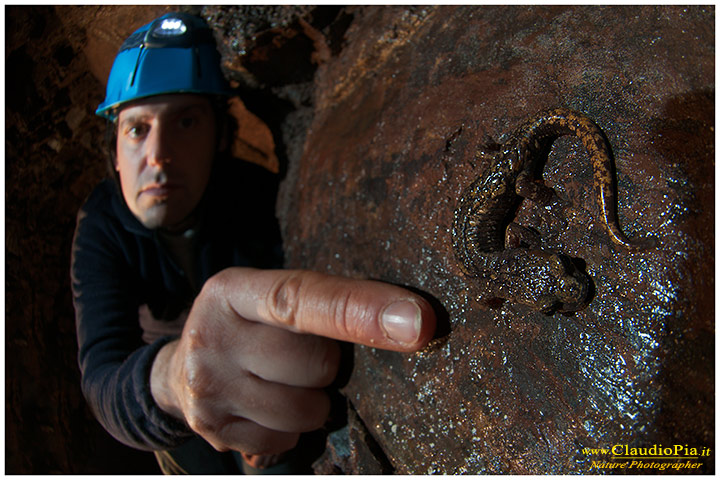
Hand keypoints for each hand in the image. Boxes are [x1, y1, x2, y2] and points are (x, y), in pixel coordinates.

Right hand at [150, 268, 435, 454]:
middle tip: (301, 358)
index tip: (417, 322)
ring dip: (311, 401)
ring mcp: (208, 386)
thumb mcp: (269, 300)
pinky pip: (285, 440)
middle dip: (324, 365)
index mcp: (234, 290)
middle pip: (315, 363)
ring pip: (305, 409)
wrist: (181, 369)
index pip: (304, 298)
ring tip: (283, 383)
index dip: (362, 310)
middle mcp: (212, 334)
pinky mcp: (211, 428)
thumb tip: (412, 321)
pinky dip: (290, 429)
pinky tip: (267, 407)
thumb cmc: (249, 327)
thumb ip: (324, 302)